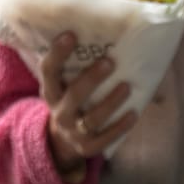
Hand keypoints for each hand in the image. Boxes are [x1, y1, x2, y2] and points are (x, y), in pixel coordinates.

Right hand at [39, 32, 136, 180]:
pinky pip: (106, 138)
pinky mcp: (88, 148)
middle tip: (109, 62)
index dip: (58, 53)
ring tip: (127, 86)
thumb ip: (76, 70)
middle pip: (75, 95)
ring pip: (93, 118)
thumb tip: (109, 42)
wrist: (63, 143)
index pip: (49, 70)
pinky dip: (121, 126)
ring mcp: (73, 132)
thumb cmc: (72, 104)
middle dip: (92, 78)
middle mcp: (59, 113)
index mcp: (51, 92)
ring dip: (111, 102)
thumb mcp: (65, 88)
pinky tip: (134, 114)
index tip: (71, 35)